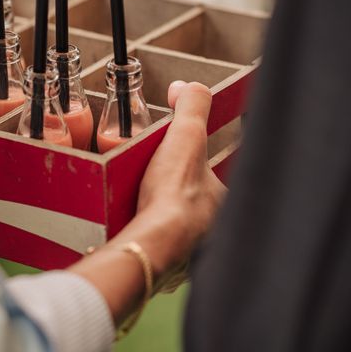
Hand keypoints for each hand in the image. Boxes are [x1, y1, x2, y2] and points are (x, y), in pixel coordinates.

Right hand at [116, 81, 225, 278]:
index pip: (210, 179)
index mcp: (223, 202)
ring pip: (176, 231)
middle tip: (149, 183)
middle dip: (174, 195)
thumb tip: (185, 87)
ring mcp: (191, 253)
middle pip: (192, 207)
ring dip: (159, 218)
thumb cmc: (174, 192)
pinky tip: (131, 228)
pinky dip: (146, 239)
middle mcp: (214, 231)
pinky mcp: (167, 268)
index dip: (191, 167)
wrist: (152, 242)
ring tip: (135, 202)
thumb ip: (192, 106)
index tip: (170, 162)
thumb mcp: (185, 135)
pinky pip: (158, 250)